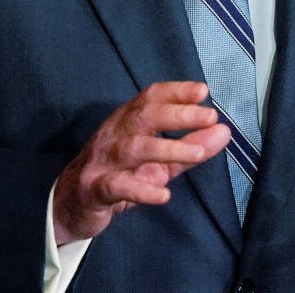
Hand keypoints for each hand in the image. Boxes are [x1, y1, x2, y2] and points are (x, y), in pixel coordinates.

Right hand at [52, 81, 229, 244]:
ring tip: (196, 153)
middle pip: (144, 116)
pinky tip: (163, 194)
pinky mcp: (95, 189)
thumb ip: (190, 146)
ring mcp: (103, 161)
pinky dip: (141, 190)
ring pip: (133, 148)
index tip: (203, 91)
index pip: (150, 97)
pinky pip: (117, 186)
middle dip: (178, 114)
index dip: (176, 91)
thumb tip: (223, 131)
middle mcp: (114, 135)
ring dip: (167, 148)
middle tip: (208, 116)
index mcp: (127, 122)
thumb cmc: (119, 175)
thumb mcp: (159, 161)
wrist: (71, 204)